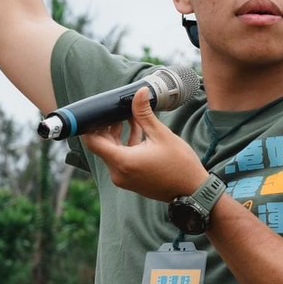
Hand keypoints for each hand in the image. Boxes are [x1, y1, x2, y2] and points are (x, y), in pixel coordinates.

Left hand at [80, 89, 210, 201]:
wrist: (192, 190)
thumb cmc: (179, 165)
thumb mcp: (161, 135)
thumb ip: (144, 114)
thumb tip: (139, 93)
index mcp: (123, 161)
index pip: (93, 142)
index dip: (91, 126)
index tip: (98, 113)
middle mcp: (118, 173)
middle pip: (102, 146)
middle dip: (108, 127)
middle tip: (119, 111)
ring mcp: (123, 179)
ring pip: (112, 152)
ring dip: (119, 136)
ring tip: (132, 118)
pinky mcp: (130, 181)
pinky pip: (120, 161)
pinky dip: (125, 147)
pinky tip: (139, 133)